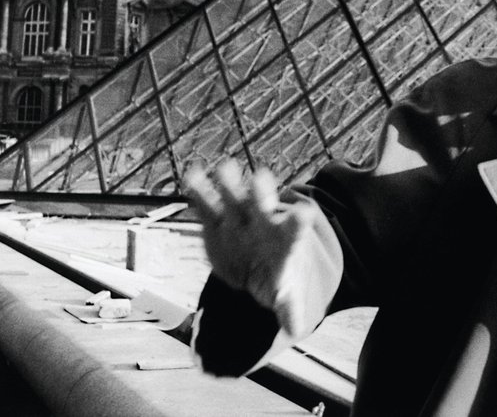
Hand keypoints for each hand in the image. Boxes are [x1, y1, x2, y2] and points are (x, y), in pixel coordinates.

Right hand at [185, 160, 317, 335]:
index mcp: (284, 240)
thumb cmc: (276, 277)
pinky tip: (192, 175)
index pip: (295, 228)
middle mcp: (262, 223)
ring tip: (223, 168)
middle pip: (264, 205)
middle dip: (262, 192)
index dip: (299, 221)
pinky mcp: (215, 221)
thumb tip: (295, 328)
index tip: (304, 212)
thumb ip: (289, 308)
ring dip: (230, 183)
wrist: (255, 264)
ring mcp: (239, 218)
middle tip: (262, 177)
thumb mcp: (285, 296)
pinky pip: (206, 204)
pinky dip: (200, 190)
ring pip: (235, 196)